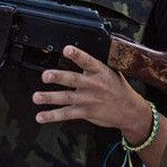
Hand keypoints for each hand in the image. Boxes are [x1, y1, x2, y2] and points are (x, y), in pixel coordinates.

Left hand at [33, 45, 151, 137]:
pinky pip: (67, 114)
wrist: (130, 111)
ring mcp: (89, 100)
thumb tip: (78, 54)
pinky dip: (53, 116)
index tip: (67, 49)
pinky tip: (41, 116)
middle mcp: (93, 85)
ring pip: (67, 98)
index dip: (78, 55)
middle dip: (59, 77)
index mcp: (100, 71)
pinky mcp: (86, 112)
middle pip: (74, 80)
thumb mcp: (112, 71)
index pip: (88, 61)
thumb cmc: (118, 88)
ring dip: (50, 98)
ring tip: (36, 97)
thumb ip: (94, 65)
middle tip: (46, 75)